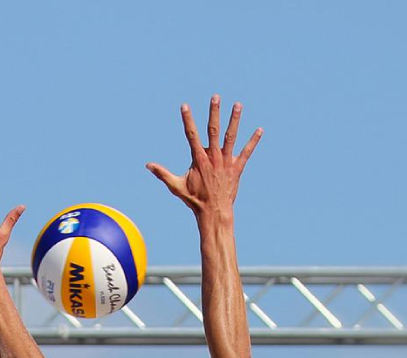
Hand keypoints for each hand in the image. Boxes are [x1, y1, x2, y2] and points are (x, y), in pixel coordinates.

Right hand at [146, 96, 261, 219]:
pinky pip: (246, 152)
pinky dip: (253, 141)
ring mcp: (226, 162)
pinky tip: (260, 130)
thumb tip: (147, 165)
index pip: (192, 135)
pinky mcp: (236, 168)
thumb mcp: (176, 186)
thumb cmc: (194, 199)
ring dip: (235, 120)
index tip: (185, 106)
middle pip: (213, 130)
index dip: (188, 119)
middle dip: (214, 112)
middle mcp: (213, 158)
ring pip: (231, 137)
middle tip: (215, 96)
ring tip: (238, 105)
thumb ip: (162, 173)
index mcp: (198, 160)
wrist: (213, 212)